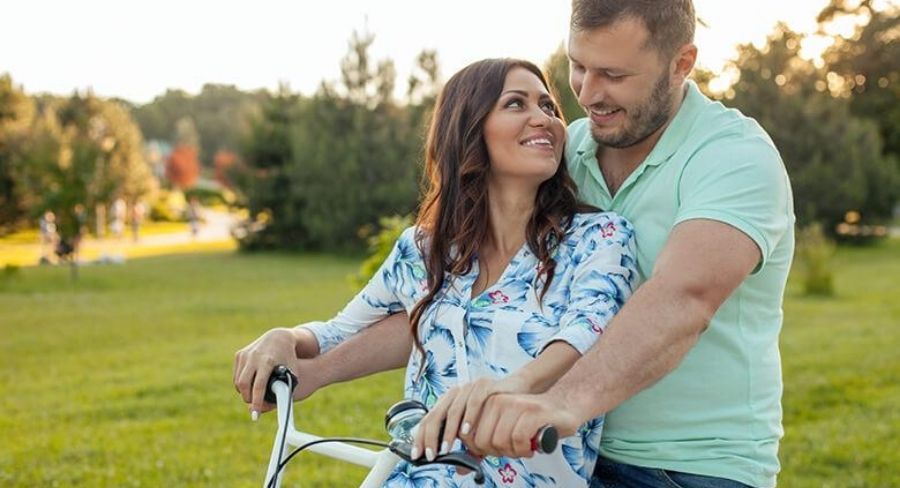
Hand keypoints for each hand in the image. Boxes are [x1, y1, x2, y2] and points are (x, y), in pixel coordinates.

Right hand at [233, 327, 319, 416]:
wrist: (279, 337)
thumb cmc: (288, 359)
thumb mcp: (292, 374)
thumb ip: (285, 391)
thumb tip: (268, 409)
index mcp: (268, 361)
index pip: (259, 386)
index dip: (257, 402)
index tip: (256, 415)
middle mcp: (254, 357)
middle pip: (244, 384)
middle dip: (248, 398)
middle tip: (254, 406)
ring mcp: (245, 354)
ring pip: (238, 381)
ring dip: (244, 392)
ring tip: (253, 397)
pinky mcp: (239, 354)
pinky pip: (236, 375)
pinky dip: (241, 384)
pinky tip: (250, 387)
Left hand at [412, 375, 528, 460]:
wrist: (517, 391)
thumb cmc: (495, 410)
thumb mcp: (479, 431)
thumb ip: (469, 447)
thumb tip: (459, 469)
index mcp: (449, 402)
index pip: (428, 419)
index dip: (420, 437)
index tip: (417, 455)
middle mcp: (455, 393)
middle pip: (435, 415)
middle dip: (430, 438)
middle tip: (431, 455)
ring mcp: (468, 388)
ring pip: (452, 410)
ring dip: (448, 432)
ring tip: (446, 448)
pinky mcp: (484, 385)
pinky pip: (473, 402)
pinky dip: (468, 418)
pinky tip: (466, 432)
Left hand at [467, 392, 580, 458]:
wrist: (563, 409)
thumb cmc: (533, 422)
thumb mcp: (503, 431)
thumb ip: (482, 447)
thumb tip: (460, 468)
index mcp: (487, 403)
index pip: (468, 436)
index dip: (482, 450)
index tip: (498, 448)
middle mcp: (498, 401)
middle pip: (483, 441)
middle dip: (498, 452)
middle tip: (513, 448)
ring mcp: (515, 404)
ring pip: (499, 441)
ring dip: (514, 452)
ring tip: (524, 445)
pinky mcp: (532, 411)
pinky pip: (518, 439)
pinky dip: (525, 449)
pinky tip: (531, 446)